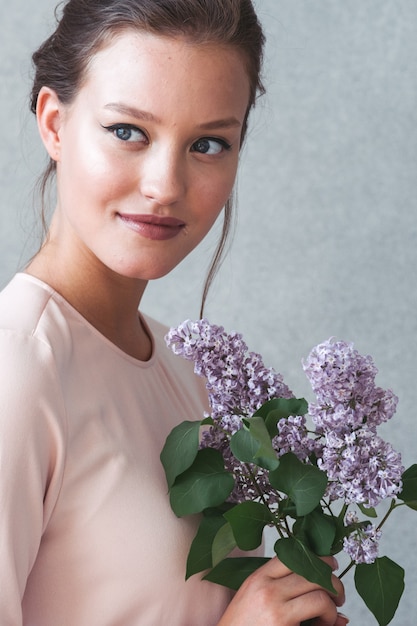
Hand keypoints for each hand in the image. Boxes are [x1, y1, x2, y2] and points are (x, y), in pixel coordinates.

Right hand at [217, 556, 345, 625]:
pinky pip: (319, 611)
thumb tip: (330, 602)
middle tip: (337, 598)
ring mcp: (274, 606)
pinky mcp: (282, 623)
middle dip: (332, 582)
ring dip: (332, 604)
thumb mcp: (256, 603)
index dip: (317, 558)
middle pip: (310, 569)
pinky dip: (329, 619)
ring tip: (328, 617)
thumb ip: (286, 593)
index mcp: (258, 577)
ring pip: (319, 591)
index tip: (330, 567)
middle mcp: (266, 587)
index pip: (292, 554)